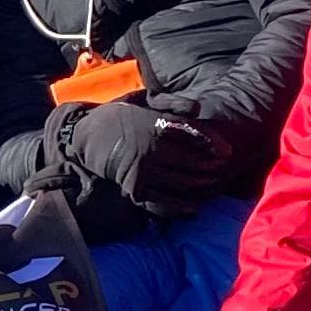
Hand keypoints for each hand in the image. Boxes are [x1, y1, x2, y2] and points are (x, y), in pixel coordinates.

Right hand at [47, 98, 230, 217]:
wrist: (84, 137)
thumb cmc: (119, 116)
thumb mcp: (142, 100)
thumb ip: (171, 102)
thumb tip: (198, 110)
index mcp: (152, 123)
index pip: (190, 133)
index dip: (211, 143)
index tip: (226, 151)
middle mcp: (148, 148)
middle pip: (189, 161)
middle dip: (209, 167)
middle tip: (221, 170)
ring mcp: (140, 171)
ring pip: (179, 182)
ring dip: (199, 186)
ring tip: (212, 186)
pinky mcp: (132, 188)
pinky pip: (160, 202)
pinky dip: (179, 208)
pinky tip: (194, 209)